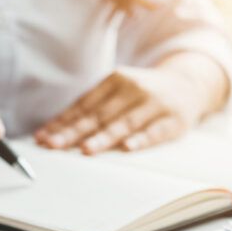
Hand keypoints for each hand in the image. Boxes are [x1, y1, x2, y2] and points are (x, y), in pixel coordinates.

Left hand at [35, 64, 205, 154]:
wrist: (189, 83)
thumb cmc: (142, 94)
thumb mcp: (118, 91)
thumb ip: (91, 108)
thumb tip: (52, 131)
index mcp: (115, 81)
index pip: (84, 105)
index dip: (62, 122)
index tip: (42, 137)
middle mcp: (133, 90)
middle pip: (99, 115)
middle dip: (73, 132)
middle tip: (53, 146)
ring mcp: (153, 104)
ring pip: (124, 124)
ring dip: (103, 138)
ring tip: (85, 150)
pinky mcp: (173, 120)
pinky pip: (155, 132)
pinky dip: (141, 140)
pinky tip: (127, 148)